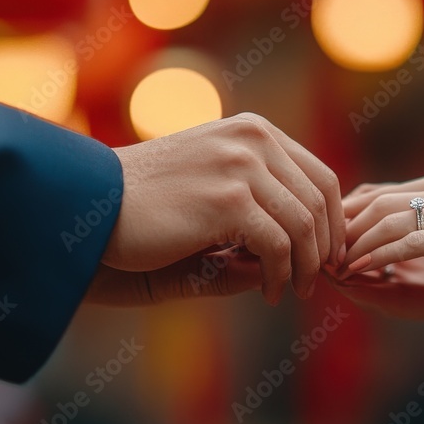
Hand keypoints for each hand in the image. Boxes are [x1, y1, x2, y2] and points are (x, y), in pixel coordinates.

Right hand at [104, 113, 344, 304]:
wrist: (91, 204)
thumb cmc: (148, 205)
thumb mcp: (213, 194)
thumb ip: (259, 208)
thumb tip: (310, 249)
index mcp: (251, 131)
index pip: (318, 174)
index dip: (333, 220)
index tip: (328, 254)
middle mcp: (252, 139)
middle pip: (319, 199)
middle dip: (324, 246)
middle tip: (316, 280)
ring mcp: (241, 166)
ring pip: (304, 224)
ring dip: (304, 266)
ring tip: (292, 291)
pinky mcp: (227, 200)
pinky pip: (278, 245)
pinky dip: (279, 275)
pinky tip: (268, 293)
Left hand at [338, 168, 423, 302]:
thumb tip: (407, 245)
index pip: (383, 191)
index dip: (349, 217)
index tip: (327, 244)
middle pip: (377, 199)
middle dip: (341, 228)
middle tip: (315, 254)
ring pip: (386, 217)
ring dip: (351, 244)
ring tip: (329, 266)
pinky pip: (406, 241)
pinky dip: (375, 256)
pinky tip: (356, 272)